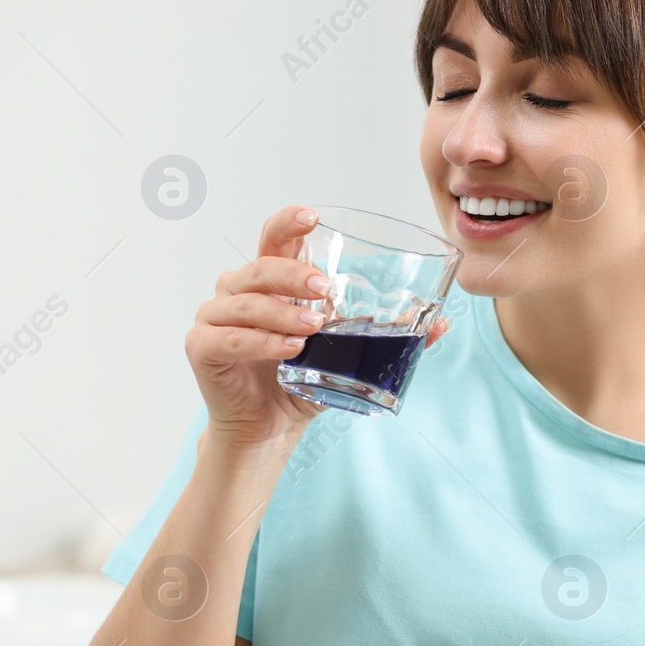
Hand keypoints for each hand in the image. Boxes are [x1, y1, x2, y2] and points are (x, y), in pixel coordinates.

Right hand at [187, 205, 449, 448]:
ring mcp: (215, 318)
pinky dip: (259, 343)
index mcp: (270, 281)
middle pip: (260, 266)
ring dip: (281, 312)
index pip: (274, 237)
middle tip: (325, 291)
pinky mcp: (202, 348)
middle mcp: (238, 291)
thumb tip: (442, 324)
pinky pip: (228, 339)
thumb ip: (388, 335)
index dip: (288, 221)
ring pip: (245, 302)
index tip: (312, 216)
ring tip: (314, 328)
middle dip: (293, 275)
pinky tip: (288, 349)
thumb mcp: (348, 355)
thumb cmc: (301, 382)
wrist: (269, 429)